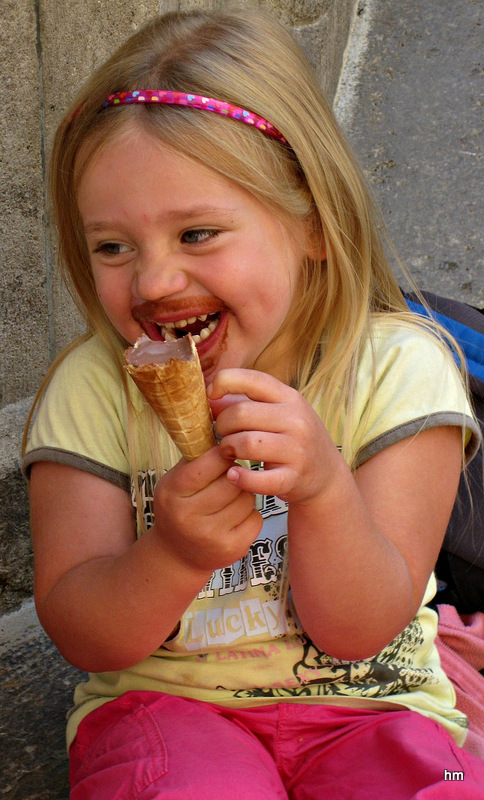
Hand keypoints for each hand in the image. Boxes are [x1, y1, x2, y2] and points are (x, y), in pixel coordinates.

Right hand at [152, 446, 262, 574]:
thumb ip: (195, 458)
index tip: (228, 449)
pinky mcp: (232, 549)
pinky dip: (249, 514)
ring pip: (246, 499)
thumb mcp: (175, 480)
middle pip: (231, 481)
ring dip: (243, 493)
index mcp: (172, 492)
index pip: (207, 463)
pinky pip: (255, 518)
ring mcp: (211, 536)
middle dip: (235, 474)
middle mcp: (188, 517)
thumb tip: (224, 423)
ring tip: (230, 497)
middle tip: (230, 475)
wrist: (177, 555)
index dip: (223, 452)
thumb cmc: (180, 506)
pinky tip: (235, 516)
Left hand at [208, 369, 336, 504]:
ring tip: (229, 452)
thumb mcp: (277, 414)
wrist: (328, 476)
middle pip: (240, 414)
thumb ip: (244, 403)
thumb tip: (209, 397)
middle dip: (222, 425)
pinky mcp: (292, 478)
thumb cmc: (294, 439)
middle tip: (224, 435)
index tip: (211, 394)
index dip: (224, 382)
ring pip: (245, 443)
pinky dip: (239, 478)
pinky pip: (256, 479)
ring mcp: (297, 450)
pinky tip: (234, 475)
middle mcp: (296, 420)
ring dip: (228, 449)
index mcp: (289, 397)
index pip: (251, 379)